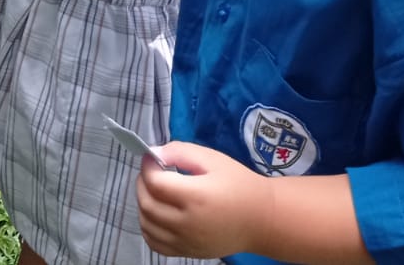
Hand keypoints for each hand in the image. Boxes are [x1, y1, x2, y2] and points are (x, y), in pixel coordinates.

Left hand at [138, 142, 265, 258]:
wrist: (261, 219)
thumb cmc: (239, 185)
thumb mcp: (213, 159)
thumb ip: (181, 152)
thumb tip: (154, 154)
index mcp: (196, 196)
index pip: (155, 182)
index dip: (147, 167)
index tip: (151, 158)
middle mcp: (187, 223)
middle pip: (147, 203)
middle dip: (142, 183)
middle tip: (151, 172)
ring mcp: (186, 241)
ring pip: (146, 225)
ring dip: (142, 204)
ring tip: (153, 191)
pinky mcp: (187, 252)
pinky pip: (155, 243)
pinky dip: (148, 227)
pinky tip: (157, 214)